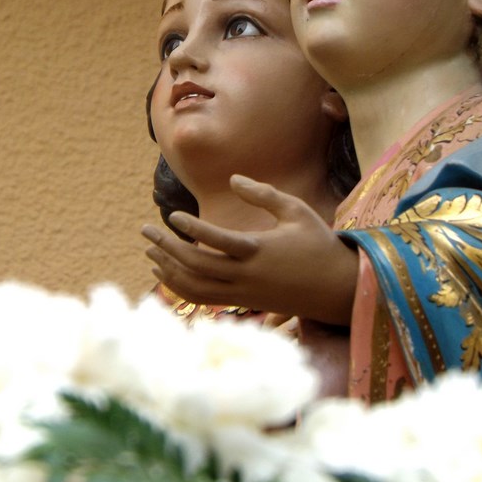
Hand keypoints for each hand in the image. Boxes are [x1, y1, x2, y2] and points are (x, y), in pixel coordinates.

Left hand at [142, 175, 357, 326]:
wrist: (335, 289)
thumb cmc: (318, 244)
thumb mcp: (296, 211)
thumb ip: (264, 194)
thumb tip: (234, 180)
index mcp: (260, 250)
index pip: (219, 242)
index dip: (193, 230)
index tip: (173, 216)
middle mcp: (248, 275)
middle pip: (198, 266)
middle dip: (167, 248)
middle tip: (146, 230)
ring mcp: (244, 293)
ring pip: (196, 287)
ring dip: (169, 270)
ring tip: (149, 252)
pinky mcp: (243, 302)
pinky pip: (204, 299)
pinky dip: (181, 287)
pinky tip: (167, 273)